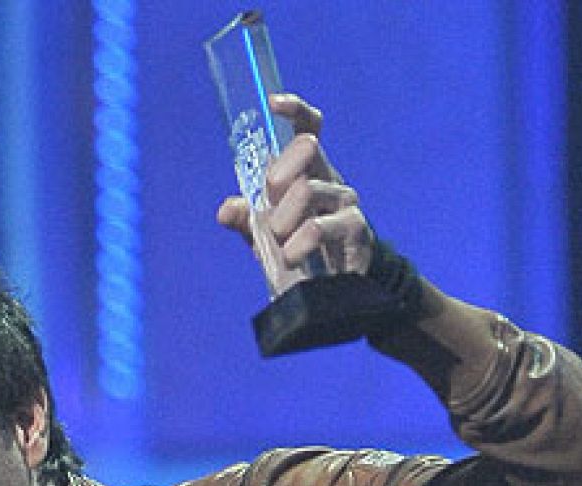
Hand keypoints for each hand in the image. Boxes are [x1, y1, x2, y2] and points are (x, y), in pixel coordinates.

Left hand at [216, 94, 375, 293]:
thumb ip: (245, 218)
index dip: (295, 110)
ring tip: (278, 241)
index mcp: (307, 171)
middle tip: (269, 199)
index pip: (308, 128)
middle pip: (307, 147)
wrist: (334, 286)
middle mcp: (328, 177)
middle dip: (278, 172)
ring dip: (282, 219)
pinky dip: (296, 245)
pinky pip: (318, 228)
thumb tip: (226, 210)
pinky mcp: (355, 228)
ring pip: (307, 190)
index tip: (273, 103)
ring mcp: (344, 200)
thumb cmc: (299, 247)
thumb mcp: (265, 233)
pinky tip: (291, 258)